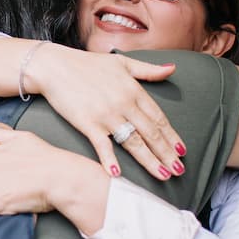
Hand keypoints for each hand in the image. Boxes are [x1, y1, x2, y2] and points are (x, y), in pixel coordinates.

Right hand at [23, 44, 185, 180]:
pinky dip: (109, 159)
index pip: (159, 118)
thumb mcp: (122, 63)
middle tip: (179, 170)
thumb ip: (148, 69)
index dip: (172, 136)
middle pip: (151, 133)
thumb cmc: (87, 64)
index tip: (182, 152)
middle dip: (167, 153)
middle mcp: (124, 104)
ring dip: (150, 160)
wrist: (55, 66)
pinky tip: (117, 174)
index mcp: (134, 90)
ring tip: (163, 175)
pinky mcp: (87, 122)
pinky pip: (102, 144)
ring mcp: (106, 114)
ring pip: (133, 142)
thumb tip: (172, 69)